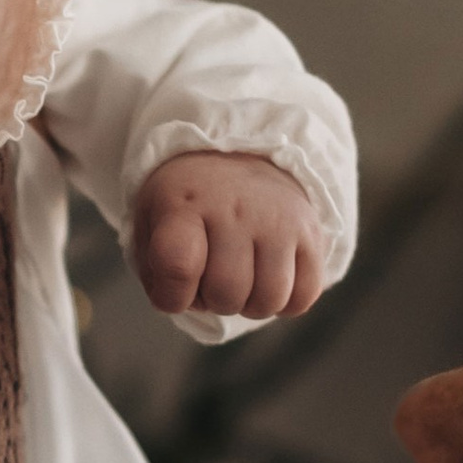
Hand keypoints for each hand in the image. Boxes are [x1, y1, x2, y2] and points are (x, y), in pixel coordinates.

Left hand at [129, 152, 326, 323]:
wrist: (240, 157)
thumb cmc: (189, 204)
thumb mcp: (151, 221)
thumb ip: (154, 270)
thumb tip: (178, 302)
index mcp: (184, 203)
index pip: (178, 265)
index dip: (172, 295)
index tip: (172, 289)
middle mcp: (235, 208)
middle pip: (227, 292)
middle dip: (212, 302)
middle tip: (209, 278)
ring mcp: (278, 219)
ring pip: (269, 299)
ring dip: (249, 305)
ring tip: (241, 280)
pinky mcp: (311, 232)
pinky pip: (304, 296)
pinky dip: (285, 303)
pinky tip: (268, 279)